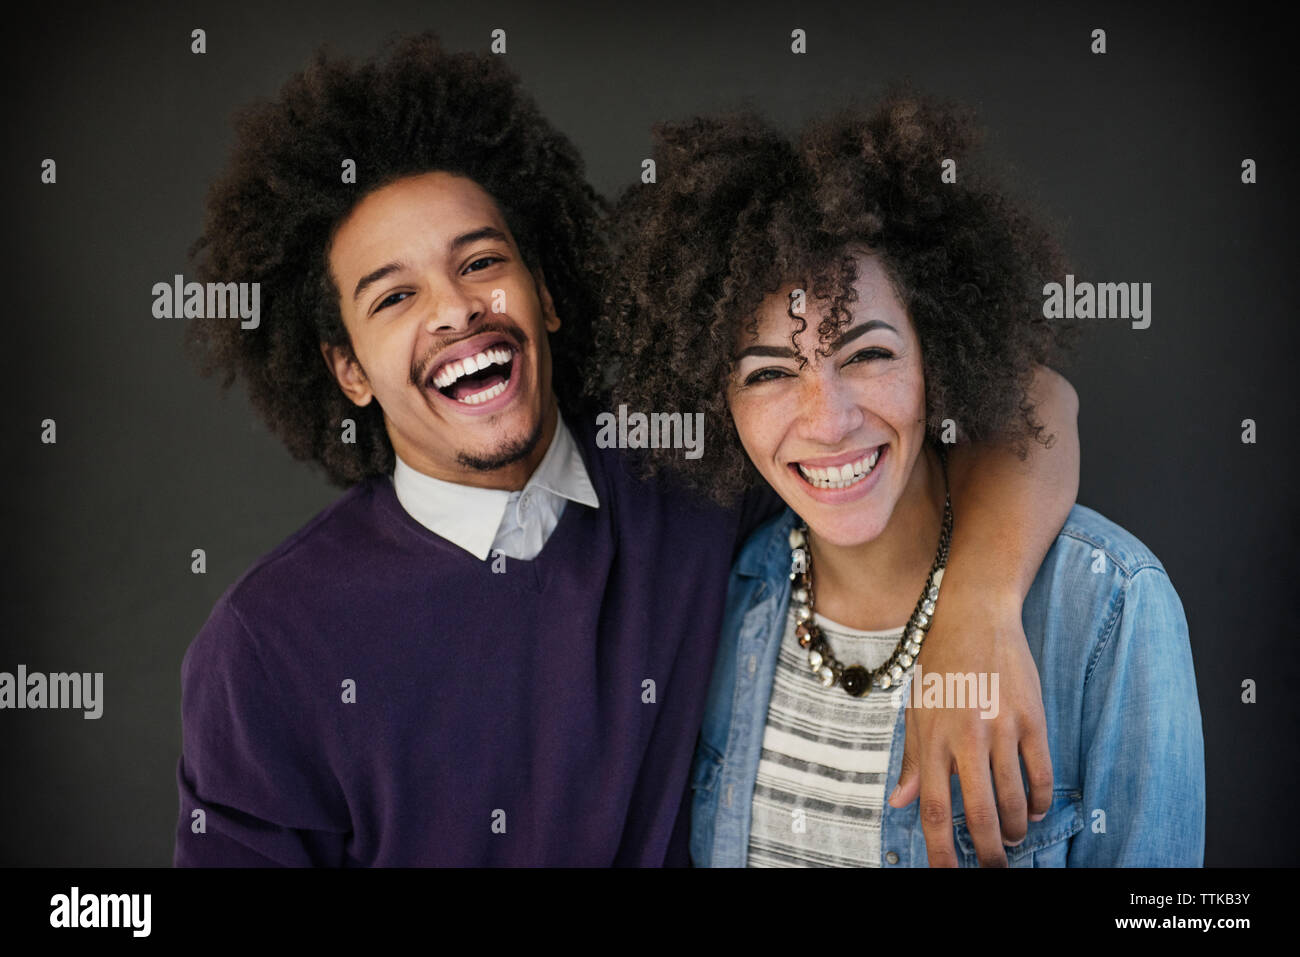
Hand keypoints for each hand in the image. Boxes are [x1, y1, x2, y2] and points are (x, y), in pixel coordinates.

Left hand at [887, 586, 1052, 866]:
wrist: (975, 615)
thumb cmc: (940, 664)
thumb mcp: (916, 709)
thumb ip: (911, 759)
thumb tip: (900, 803)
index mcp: (930, 738)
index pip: (933, 809)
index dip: (940, 851)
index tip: (948, 874)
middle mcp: (965, 737)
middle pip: (979, 814)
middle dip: (987, 853)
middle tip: (993, 867)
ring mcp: (1002, 728)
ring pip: (1014, 800)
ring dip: (1013, 829)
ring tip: (1010, 839)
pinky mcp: (1032, 718)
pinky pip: (1041, 774)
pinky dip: (1038, 801)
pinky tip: (1032, 810)